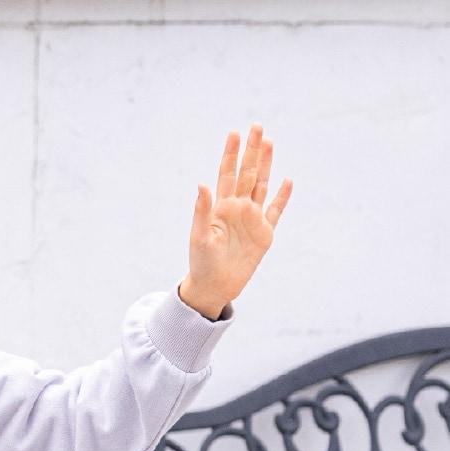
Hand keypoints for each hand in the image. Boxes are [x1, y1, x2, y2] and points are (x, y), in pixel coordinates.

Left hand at [180, 123, 292, 318]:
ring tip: (270, 142)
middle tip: (257, 126)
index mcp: (221, 208)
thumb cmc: (201, 262)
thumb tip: (202, 183)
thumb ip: (202, 210)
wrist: (214, 286)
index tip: (235, 133)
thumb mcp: (200, 236)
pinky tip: (287, 180)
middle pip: (247, 174)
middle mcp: (238, 208)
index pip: (227, 174)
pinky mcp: (264, 234)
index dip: (231, 154)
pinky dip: (282, 197)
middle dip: (252, 151)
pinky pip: (275, 211)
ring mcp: (252, 219)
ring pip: (262, 186)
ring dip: (266, 165)